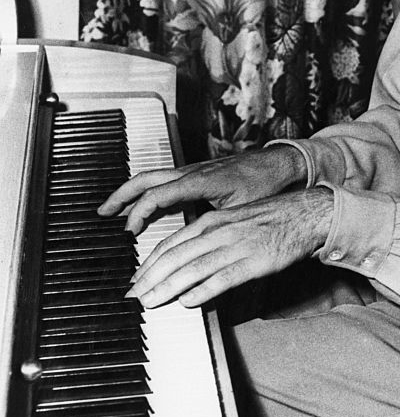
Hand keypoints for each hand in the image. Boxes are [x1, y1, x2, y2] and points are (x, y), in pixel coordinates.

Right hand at [98, 145, 306, 234]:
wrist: (280, 163)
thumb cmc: (264, 184)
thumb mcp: (242, 209)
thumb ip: (219, 227)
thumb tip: (202, 253)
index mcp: (199, 180)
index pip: (158, 194)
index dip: (140, 213)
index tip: (129, 232)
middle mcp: (191, 171)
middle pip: (146, 179)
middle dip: (121, 195)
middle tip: (102, 213)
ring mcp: (192, 170)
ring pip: (152, 176)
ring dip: (131, 192)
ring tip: (112, 208)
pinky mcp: (196, 173)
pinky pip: (164, 178)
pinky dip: (147, 190)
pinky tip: (143, 204)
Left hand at [125, 187, 334, 307]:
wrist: (304, 214)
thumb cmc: (269, 219)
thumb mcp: (233, 221)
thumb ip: (209, 238)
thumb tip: (185, 260)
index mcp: (211, 221)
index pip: (170, 244)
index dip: (149, 264)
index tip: (136, 280)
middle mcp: (218, 232)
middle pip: (175, 256)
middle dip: (150, 278)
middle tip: (134, 296)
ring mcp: (235, 247)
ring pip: (192, 268)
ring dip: (167, 287)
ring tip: (151, 302)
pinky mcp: (253, 262)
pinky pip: (223, 278)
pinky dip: (203, 290)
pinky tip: (188, 302)